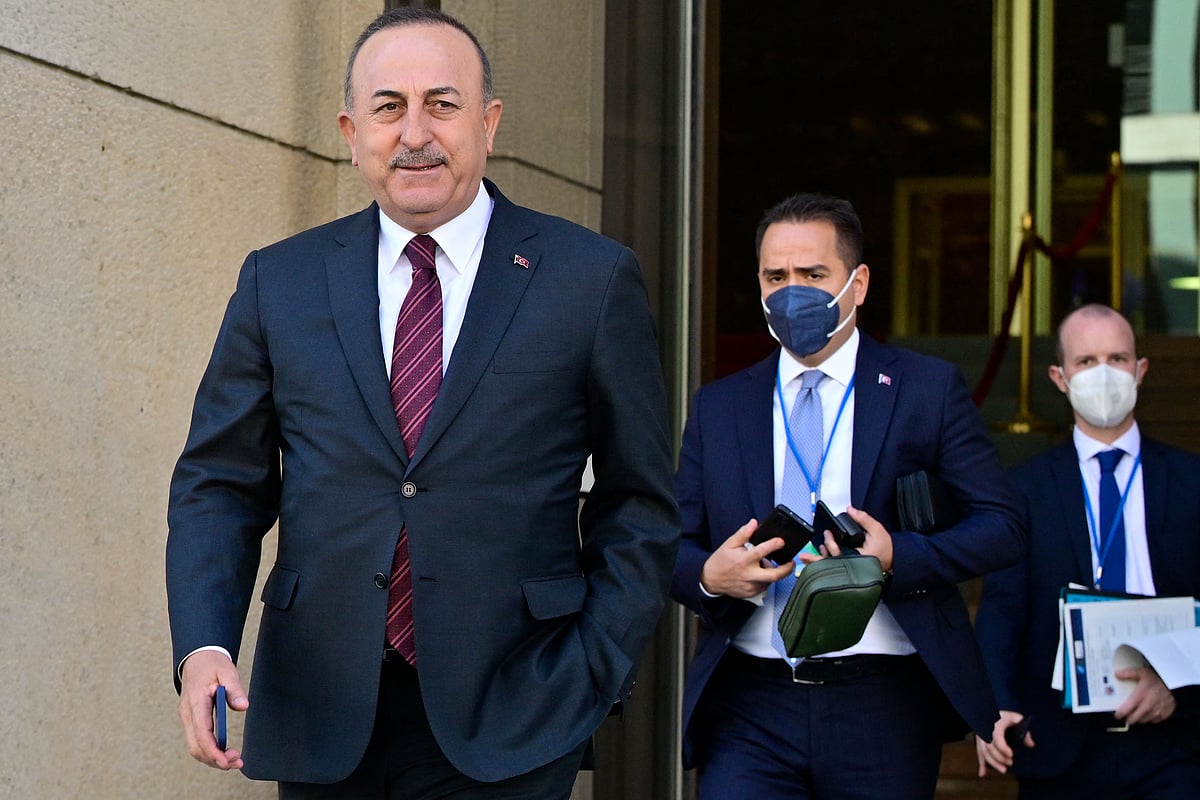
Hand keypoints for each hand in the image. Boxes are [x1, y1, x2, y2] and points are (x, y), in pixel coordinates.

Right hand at [178, 650, 248, 769]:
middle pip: (196, 746)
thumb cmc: (212, 664)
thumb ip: (235, 689)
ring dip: (212, 757)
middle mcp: (187, 713)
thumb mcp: (227, 671)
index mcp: (196, 702)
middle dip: (215, 759)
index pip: (202, 733)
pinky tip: (222, 752)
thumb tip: (243, 706)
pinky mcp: (190, 719)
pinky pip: (196, 740)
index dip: (214, 751)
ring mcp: (187, 717)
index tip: (228, 760)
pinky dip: (208, 750)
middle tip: (236, 762)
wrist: (198, 658)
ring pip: (194, 747)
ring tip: (232, 760)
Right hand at [700, 519, 794, 598]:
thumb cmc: (720, 562)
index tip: (781, 541)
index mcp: (743, 560)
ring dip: (772, 572)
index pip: (761, 552)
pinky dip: (765, 579)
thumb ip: (743, 534)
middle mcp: (749, 575)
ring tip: (765, 565)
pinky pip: (764, 586)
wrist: (710, 580)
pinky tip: (758, 573)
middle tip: (791, 562)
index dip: (773, 545)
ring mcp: (751, 586)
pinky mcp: (752, 593)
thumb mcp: (729, 544)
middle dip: (787, 568)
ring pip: (770, 580)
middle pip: (774, 574)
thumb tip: (753, 523)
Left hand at [799, 506, 892, 572]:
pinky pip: (834, 568)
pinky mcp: (848, 568)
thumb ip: (863, 519)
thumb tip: (850, 510)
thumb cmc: (885, 547)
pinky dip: (824, 564)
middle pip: (831, 566)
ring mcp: (850, 568)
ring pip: (831, 569)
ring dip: (819, 562)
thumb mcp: (876, 530)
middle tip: (804, 556)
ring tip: (807, 556)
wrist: (892, 558)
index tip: (827, 534)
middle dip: (816, 561)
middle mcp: (853, 565)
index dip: (831, 545)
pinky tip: (817, 558)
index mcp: (859, 558)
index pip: (840, 555)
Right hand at [975, 710, 1032, 775]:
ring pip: (984, 752)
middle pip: (989, 748)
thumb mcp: (1016, 718)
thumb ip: (1025, 730)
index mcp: (994, 724)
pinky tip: (983, 774)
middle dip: (1000, 758)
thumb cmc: (1004, 715)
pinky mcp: (979, 742)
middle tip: (1011, 763)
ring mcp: (980, 737)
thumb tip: (1030, 744)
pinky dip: (981, 764)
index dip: (1003, 748)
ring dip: (993, 763)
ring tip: (1003, 770)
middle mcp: (985, 731)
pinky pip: (979, 754)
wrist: (988, 711)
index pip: (996, 738)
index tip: (1011, 754)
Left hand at [1114, 666, 1175, 724]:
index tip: (1117, 715)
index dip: (1119, 714)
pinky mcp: (1164, 715)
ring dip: (1139, 719)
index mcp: (1139, 697)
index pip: (1125, 711)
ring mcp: (1156, 712)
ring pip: (1143, 721)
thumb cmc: (1158, 678)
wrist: (1176, 684)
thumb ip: (1128, 674)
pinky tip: (1149, 713)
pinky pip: (1154, 721)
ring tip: (1138, 713)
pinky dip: (1150, 718)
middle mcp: (1147, 707)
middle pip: (1133, 720)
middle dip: (1128, 719)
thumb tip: (1116, 674)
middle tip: (1127, 715)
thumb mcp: (1142, 673)